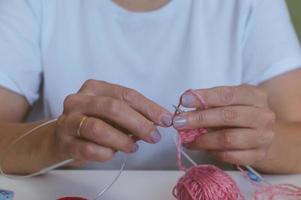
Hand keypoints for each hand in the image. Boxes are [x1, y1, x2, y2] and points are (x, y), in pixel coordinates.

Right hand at [54, 79, 172, 163]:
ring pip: (98, 128)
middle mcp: (79, 100)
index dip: (149, 107)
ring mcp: (68, 121)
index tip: (166, 120)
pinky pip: (88, 149)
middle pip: (113, 108)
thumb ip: (132, 115)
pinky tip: (112, 154)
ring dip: (122, 140)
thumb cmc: (92, 123)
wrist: (60, 138)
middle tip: (154, 136)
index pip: (126, 94)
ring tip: (133, 147)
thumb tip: (158, 122)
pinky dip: (106, 153)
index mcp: (94, 88)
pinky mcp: (64, 141)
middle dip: (138, 123)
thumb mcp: (112, 114)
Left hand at [173, 85, 275, 165]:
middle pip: (228, 116)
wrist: (262, 132)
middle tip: (179, 122)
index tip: (184, 100)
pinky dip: (213, 152)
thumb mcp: (228, 101)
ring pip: (228, 139)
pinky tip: (202, 148)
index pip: (228, 95)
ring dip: (203, 139)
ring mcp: (263, 137)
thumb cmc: (239, 112)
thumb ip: (209, 102)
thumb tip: (185, 105)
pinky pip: (230, 156)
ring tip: (187, 139)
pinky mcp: (258, 155)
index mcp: (255, 96)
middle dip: (199, 119)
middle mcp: (263, 116)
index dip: (205, 97)